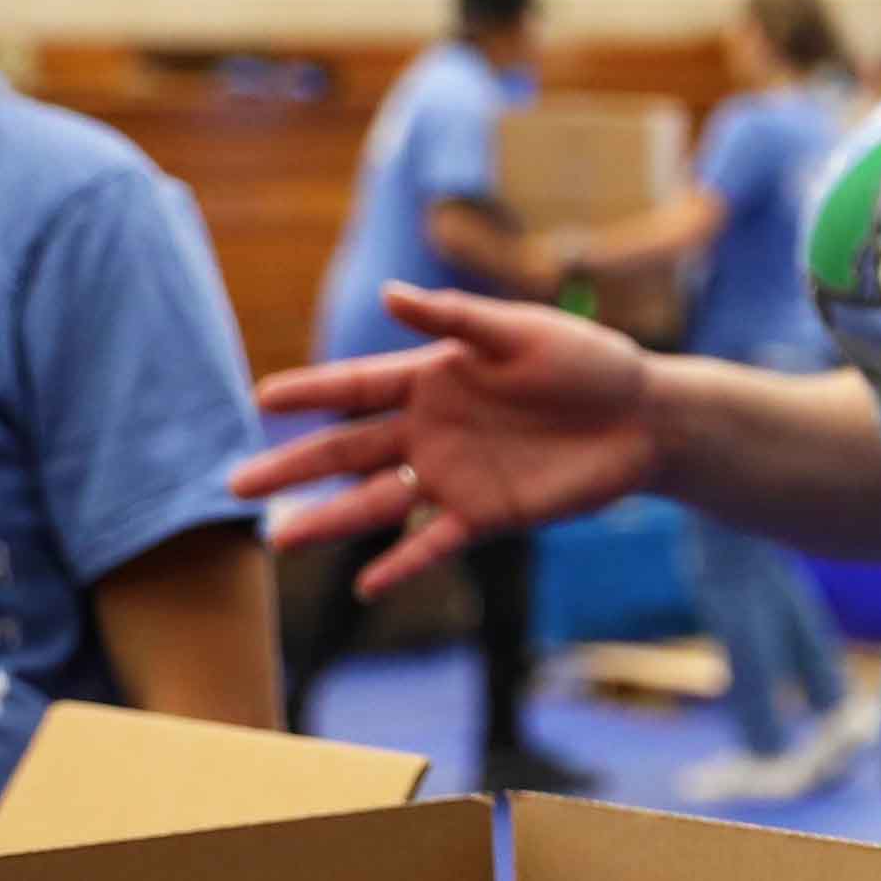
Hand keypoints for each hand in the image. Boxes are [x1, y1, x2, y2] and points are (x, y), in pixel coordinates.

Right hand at [232, 285, 661, 597]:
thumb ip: (456, 318)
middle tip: (236, 487)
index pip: (356, 387)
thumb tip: (389, 294)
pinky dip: (402, 564)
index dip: (310, 392)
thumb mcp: (522, 333)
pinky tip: (364, 586)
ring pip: (376, 503)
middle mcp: (430, 430)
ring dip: (328, 522)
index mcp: (432, 377)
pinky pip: (435, 544)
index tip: (261, 398)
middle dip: (293, 469)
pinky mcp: (487, 515)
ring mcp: (453, 476)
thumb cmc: (587, 363)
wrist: (644, 419)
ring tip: (276, 540)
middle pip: (347, 453)